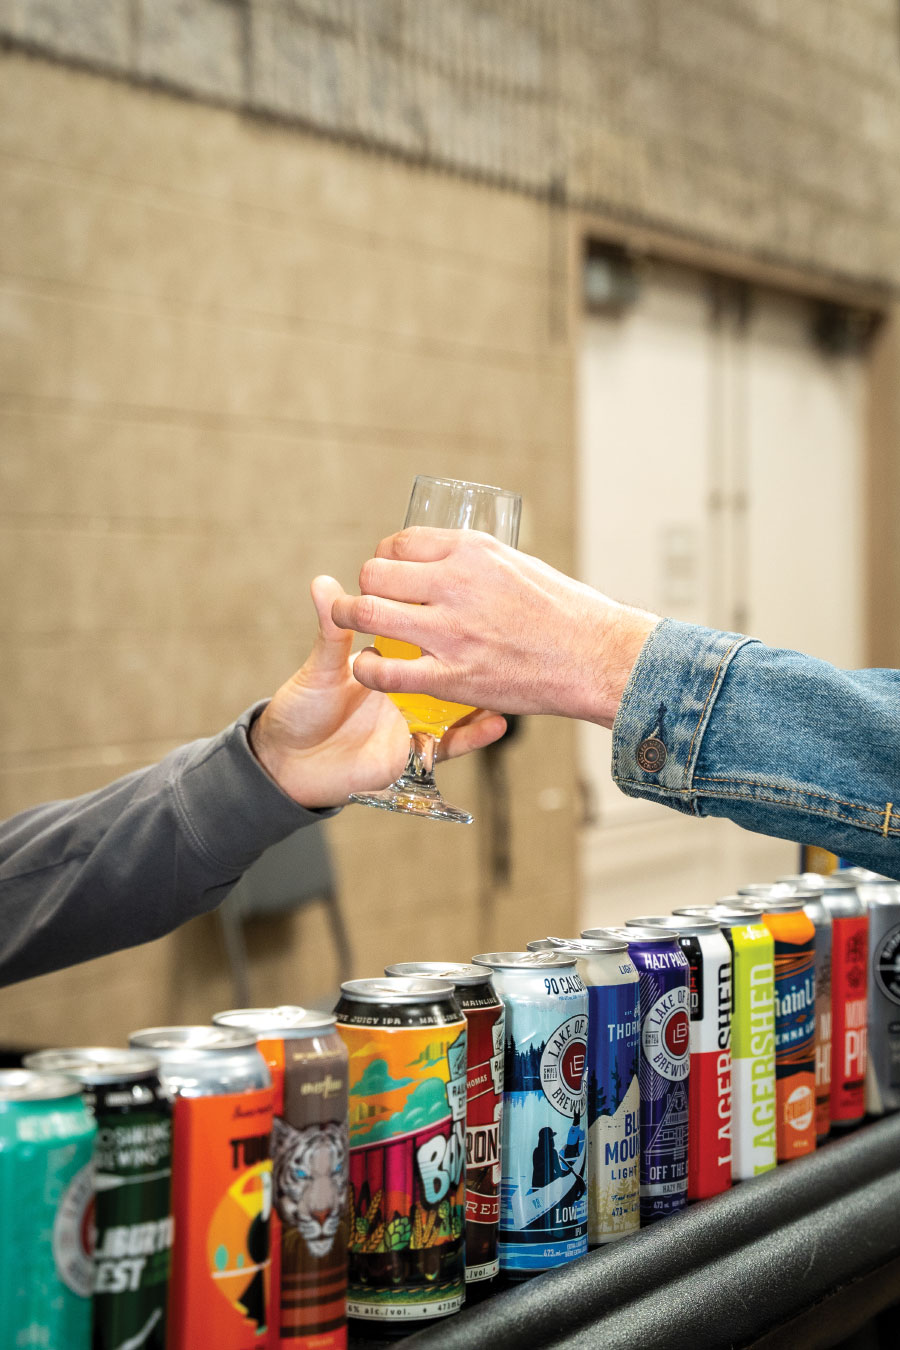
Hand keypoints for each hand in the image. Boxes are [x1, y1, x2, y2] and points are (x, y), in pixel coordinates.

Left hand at [249, 575, 507, 808]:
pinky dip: (474, 736)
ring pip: (461, 702)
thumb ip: (331, 632)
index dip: (436, 615)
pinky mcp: (417, 750)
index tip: (459, 596)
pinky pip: (454, 744)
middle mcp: (409, 686)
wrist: (291, 764)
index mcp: (390, 659)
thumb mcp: (321, 668)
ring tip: (507, 675)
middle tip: (495, 628)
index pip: (421, 631)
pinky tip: (496, 723)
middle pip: (449, 664)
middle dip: (473, 649)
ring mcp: (416, 718)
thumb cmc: (303, 710)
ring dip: (484, 690)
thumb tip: (324, 582)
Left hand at [330, 530, 658, 728]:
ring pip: (369, 614)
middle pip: (375, 573)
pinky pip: (388, 672)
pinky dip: (368, 668)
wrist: (596, 656)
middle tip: (363, 602)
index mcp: (473, 551)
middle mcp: (457, 584)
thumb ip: (474, 563)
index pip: (399, 542)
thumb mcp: (517, 564)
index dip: (384, 558)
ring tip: (350, 626)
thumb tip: (442, 561)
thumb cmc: (565, 613)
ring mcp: (452, 631)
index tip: (386, 574)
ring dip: (349, 619)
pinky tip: (369, 667)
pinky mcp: (454, 676)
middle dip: (363, 587)